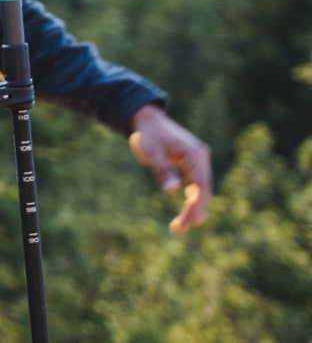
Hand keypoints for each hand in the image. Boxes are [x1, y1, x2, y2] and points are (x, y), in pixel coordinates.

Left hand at [128, 103, 213, 233]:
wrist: (147, 120)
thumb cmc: (147, 135)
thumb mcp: (151, 152)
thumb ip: (162, 170)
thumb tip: (172, 190)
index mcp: (195, 154)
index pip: (201, 185)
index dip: (198, 205)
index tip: (192, 221)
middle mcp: (201, 157)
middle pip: (203, 189)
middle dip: (193, 211)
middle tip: (178, 230)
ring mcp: (198, 161)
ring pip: (200, 189)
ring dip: (191, 207)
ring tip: (178, 227)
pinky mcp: (192, 164)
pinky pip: (196, 184)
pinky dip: (191, 198)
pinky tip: (186, 211)